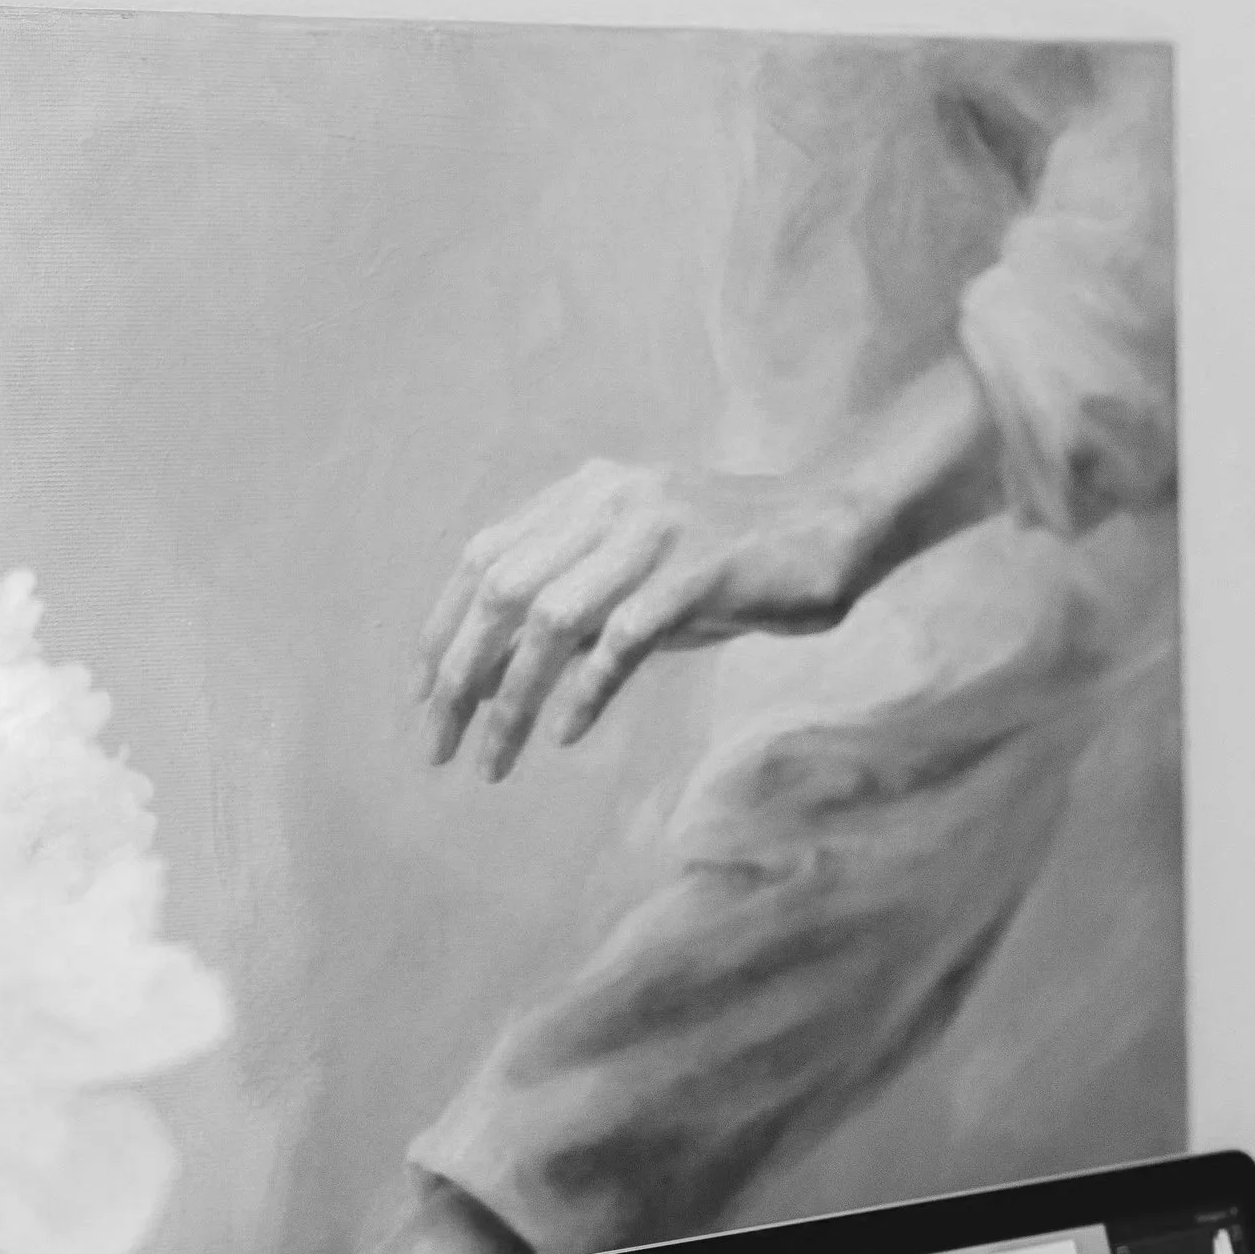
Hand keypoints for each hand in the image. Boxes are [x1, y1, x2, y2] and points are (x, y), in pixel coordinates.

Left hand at [418, 458, 867, 780]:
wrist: (830, 525)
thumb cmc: (727, 563)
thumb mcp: (633, 572)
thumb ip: (568, 606)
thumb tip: (489, 679)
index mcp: (583, 493)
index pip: (483, 558)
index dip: (442, 630)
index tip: (423, 697)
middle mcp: (608, 502)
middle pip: (502, 591)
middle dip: (458, 675)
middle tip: (437, 744)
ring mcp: (653, 535)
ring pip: (551, 620)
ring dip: (512, 699)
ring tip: (492, 760)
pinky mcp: (699, 574)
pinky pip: (622, 639)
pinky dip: (585, 691)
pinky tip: (565, 734)